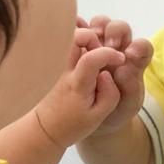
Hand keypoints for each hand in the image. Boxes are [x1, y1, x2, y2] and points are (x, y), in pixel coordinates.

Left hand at [34, 27, 125, 147]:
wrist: (44, 129)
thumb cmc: (73, 123)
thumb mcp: (98, 116)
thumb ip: (110, 94)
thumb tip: (107, 73)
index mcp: (77, 84)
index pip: (91, 58)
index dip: (109, 53)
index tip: (119, 59)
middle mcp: (63, 70)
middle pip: (74, 37)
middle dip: (92, 36)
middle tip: (99, 48)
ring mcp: (54, 64)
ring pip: (64, 35)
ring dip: (81, 34)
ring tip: (89, 47)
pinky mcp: (50, 61)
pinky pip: (58, 39)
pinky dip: (71, 34)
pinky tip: (79, 44)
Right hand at [84, 15, 152, 134]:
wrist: (97, 118)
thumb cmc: (117, 110)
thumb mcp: (128, 104)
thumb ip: (130, 87)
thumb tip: (122, 70)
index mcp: (134, 62)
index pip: (142, 46)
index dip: (138, 47)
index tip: (129, 55)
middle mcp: (118, 49)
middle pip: (119, 28)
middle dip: (114, 31)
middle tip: (108, 44)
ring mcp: (98, 46)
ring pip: (99, 24)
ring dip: (95, 26)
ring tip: (89, 37)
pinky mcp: (81, 47)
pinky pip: (78, 30)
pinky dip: (75, 26)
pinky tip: (70, 31)